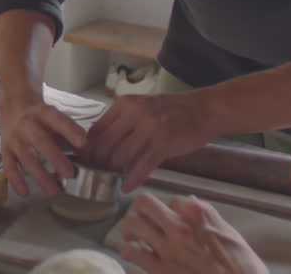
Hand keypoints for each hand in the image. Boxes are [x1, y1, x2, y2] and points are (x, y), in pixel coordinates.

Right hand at [0, 94, 85, 196]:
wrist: (12, 107)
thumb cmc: (39, 116)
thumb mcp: (52, 116)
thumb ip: (67, 132)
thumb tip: (85, 151)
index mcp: (42, 113)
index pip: (57, 120)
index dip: (70, 131)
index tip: (83, 143)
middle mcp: (26, 124)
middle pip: (40, 140)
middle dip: (55, 158)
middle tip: (70, 174)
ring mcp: (14, 138)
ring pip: (26, 157)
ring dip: (40, 175)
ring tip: (54, 191)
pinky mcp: (5, 150)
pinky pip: (9, 166)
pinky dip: (16, 181)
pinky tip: (25, 193)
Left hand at [84, 93, 212, 191]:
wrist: (204, 110)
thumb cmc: (172, 112)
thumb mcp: (141, 108)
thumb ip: (121, 123)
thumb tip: (97, 145)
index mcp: (125, 104)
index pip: (96, 129)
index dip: (88, 149)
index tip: (86, 162)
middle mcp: (134, 113)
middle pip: (104, 145)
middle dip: (98, 163)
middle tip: (97, 174)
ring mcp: (149, 127)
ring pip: (120, 156)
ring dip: (114, 171)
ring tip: (113, 178)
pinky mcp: (163, 143)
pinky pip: (141, 166)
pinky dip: (132, 179)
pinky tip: (126, 186)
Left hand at [120, 193, 266, 273]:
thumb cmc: (244, 268)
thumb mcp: (231, 234)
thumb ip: (208, 218)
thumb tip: (190, 204)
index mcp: (200, 214)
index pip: (173, 200)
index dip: (172, 209)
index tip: (173, 217)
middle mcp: (180, 227)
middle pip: (144, 204)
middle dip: (140, 210)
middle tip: (142, 220)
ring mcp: (168, 249)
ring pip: (132, 226)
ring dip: (130, 231)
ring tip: (134, 238)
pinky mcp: (160, 271)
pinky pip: (132, 254)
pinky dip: (130, 253)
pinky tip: (136, 257)